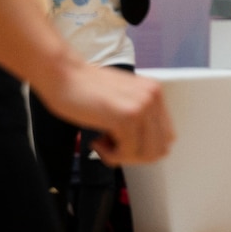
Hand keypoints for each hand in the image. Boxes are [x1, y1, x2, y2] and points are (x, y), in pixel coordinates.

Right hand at [35, 63, 173, 166]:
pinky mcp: (126, 116)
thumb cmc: (85, 88)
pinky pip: (126, 152)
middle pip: (159, 149)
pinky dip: (109, 154)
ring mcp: (142, 106)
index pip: (166, 137)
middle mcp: (152, 97)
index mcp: (154, 93)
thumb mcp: (123, 99)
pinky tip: (96, 141)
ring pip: (145, 154)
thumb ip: (138, 118)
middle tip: (113, 147)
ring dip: (122, 156)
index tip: (125, 145)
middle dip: (134, 156)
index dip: (144, 148)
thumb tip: (145, 149)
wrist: (64, 75)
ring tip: (103, 143)